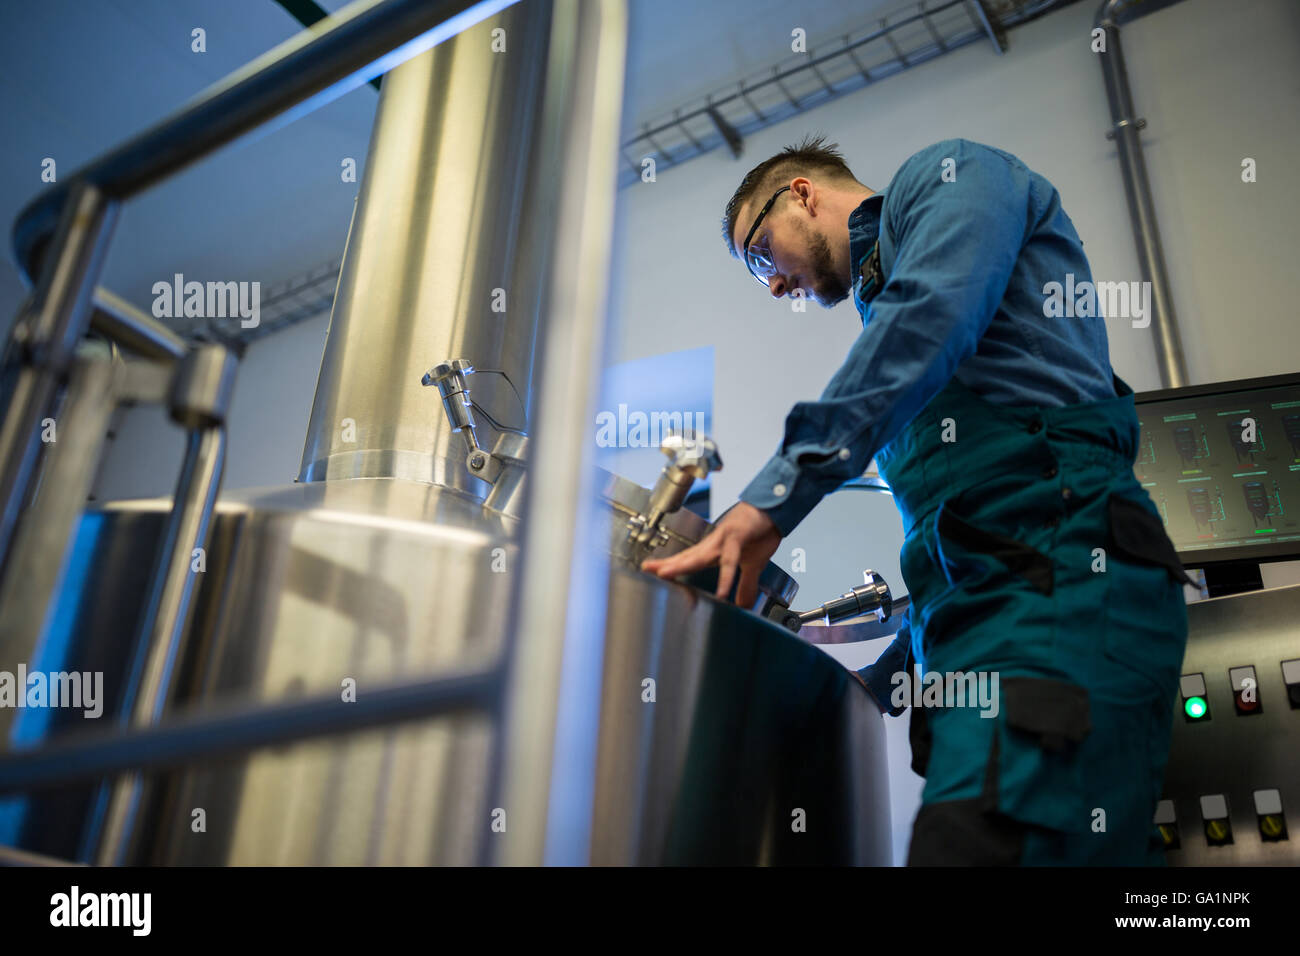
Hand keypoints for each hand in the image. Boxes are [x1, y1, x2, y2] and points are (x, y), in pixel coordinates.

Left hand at [640, 501, 781, 606]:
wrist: (776, 511)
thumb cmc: (761, 532)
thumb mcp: (753, 565)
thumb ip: (745, 585)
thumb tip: (742, 605)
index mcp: (715, 550)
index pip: (688, 559)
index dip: (670, 566)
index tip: (651, 572)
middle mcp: (714, 544)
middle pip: (687, 557)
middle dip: (666, 564)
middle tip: (646, 570)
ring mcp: (724, 539)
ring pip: (700, 555)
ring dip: (682, 565)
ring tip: (664, 574)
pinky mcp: (738, 538)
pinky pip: (729, 560)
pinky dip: (725, 577)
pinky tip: (722, 592)